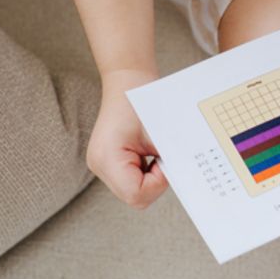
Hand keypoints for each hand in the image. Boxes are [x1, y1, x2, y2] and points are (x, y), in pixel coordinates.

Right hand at [88, 68, 167, 208]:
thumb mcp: (157, 134)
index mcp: (107, 158)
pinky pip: (129, 180)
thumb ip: (166, 159)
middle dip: (153, 182)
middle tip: (161, 158)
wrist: (127, 82)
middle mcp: (99, 165)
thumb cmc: (142, 102)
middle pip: (134, 196)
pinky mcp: (107, 162)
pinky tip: (147, 155)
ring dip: (149, 177)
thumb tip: (180, 177)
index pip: (136, 194)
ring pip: (132, 191)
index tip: (164, 162)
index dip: (156, 183)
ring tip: (153, 154)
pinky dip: (143, 172)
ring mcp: (101, 165)